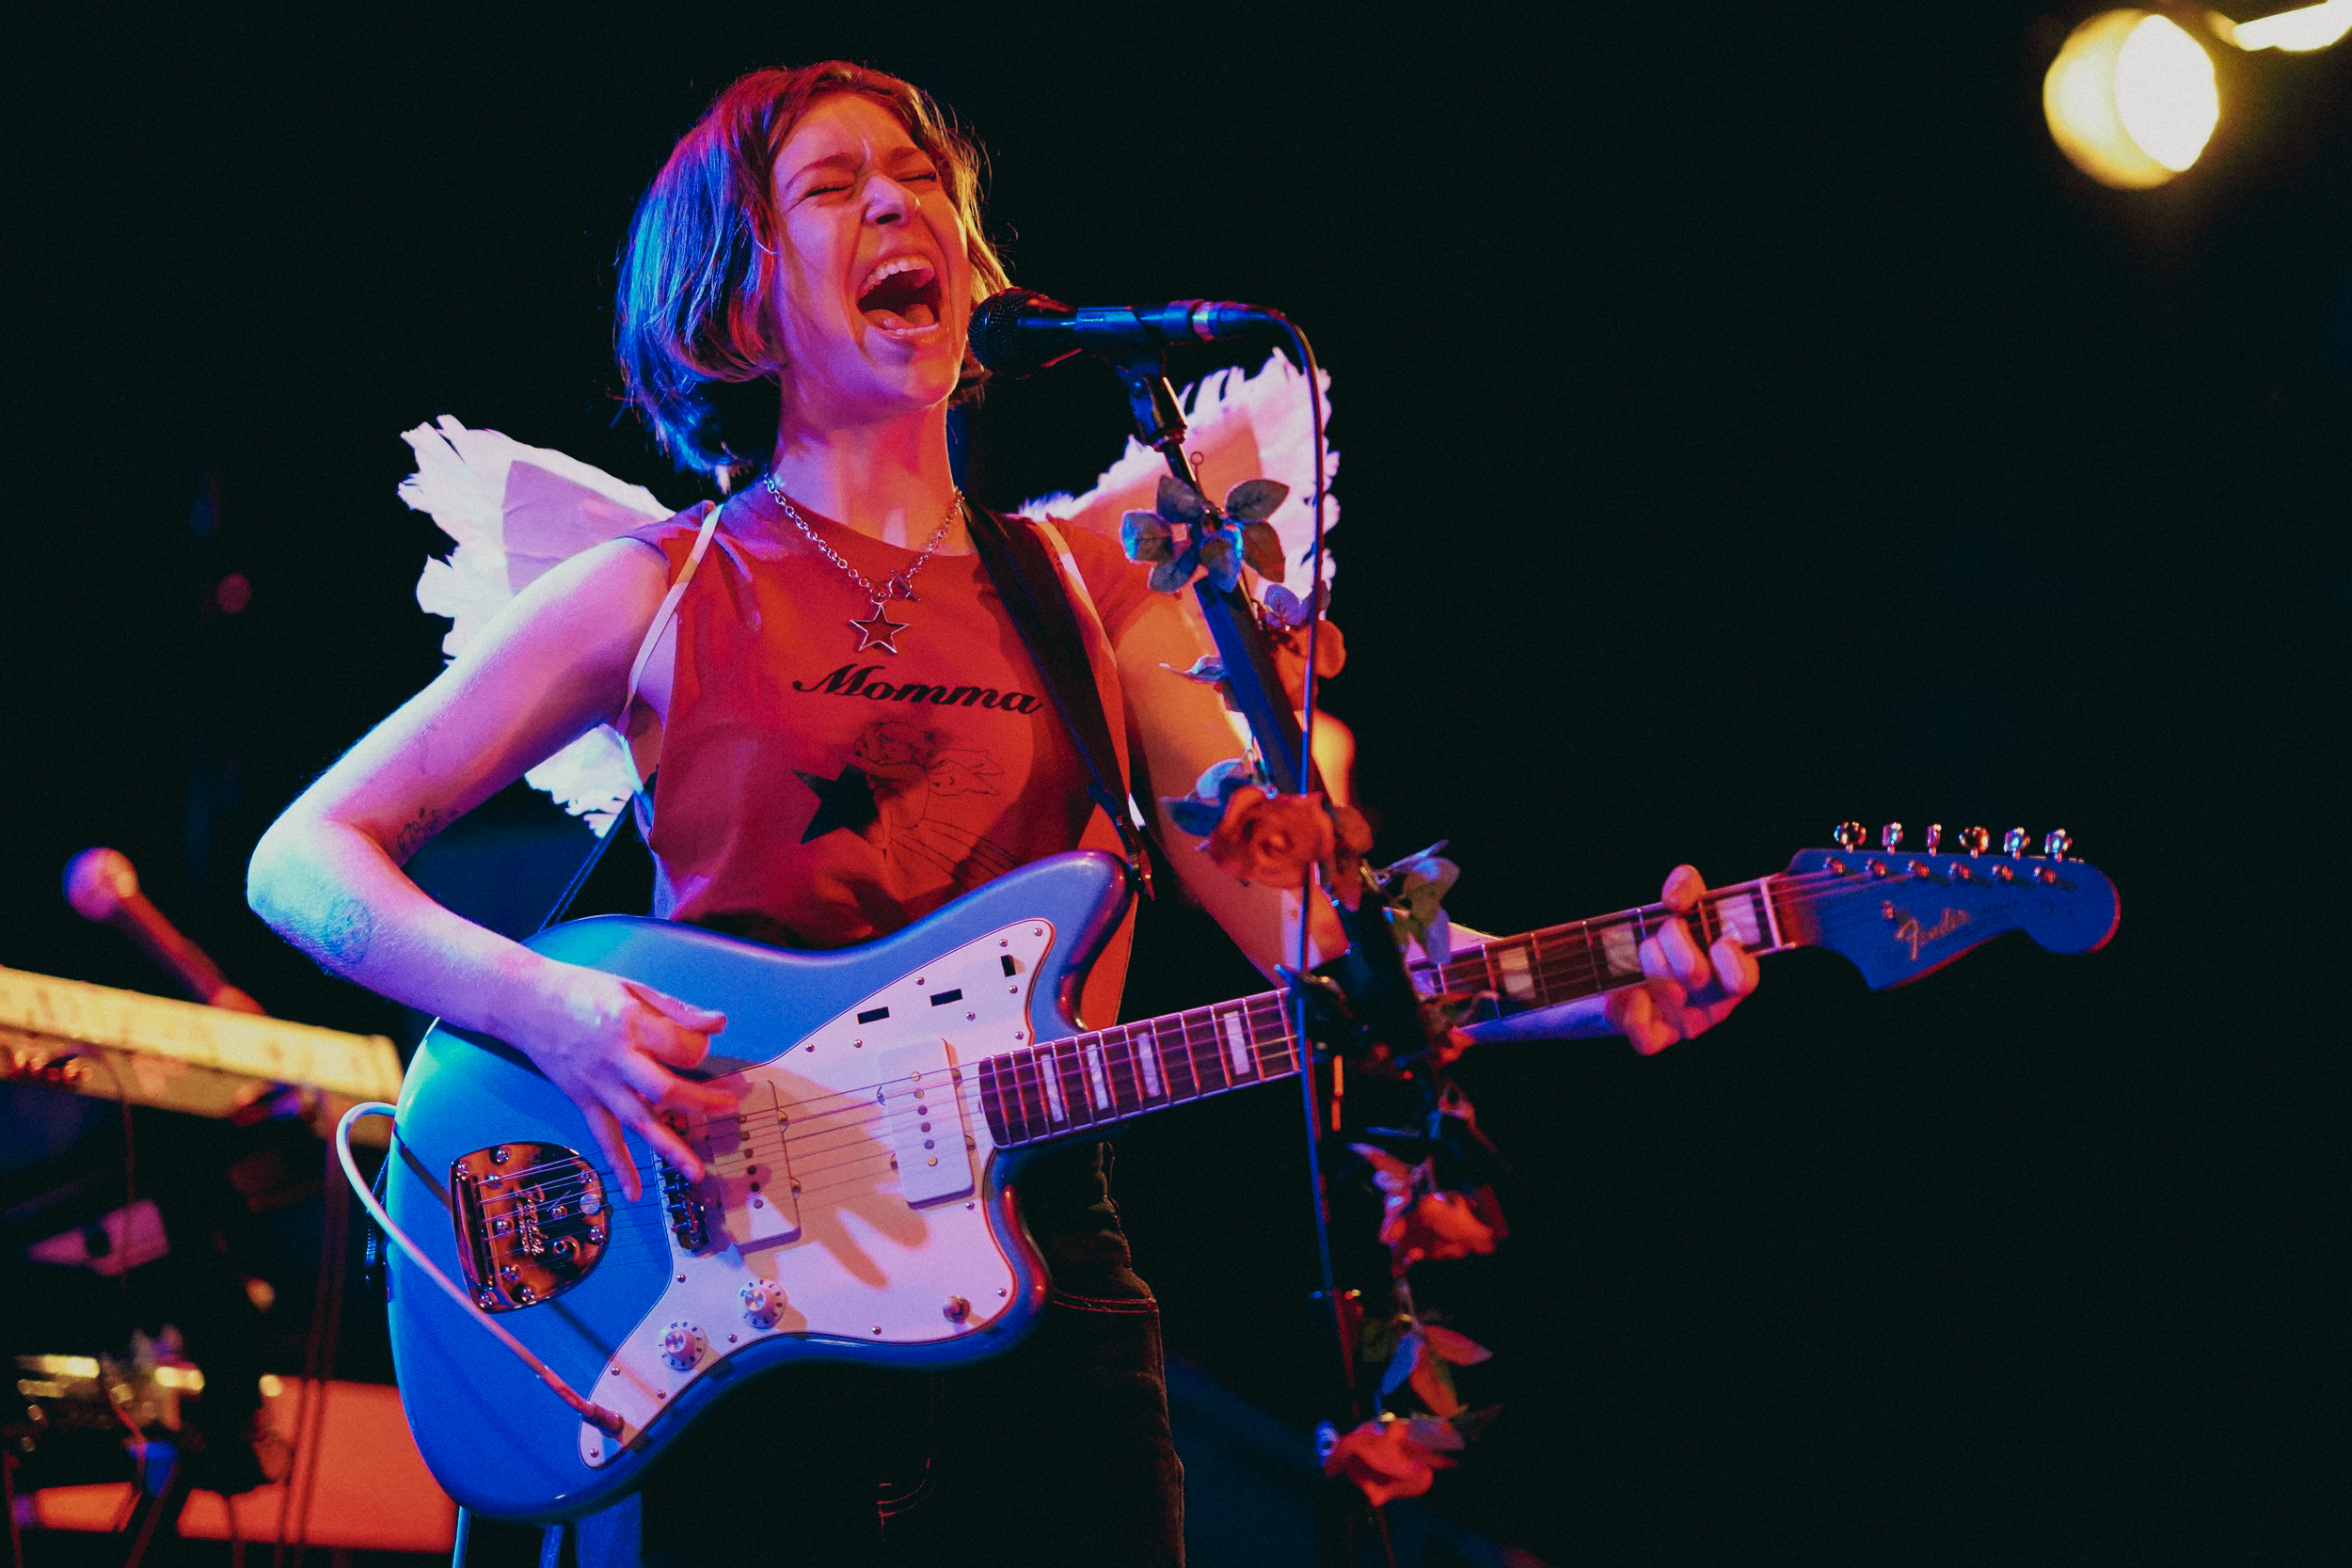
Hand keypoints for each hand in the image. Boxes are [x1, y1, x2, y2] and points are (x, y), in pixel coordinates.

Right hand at [514, 966, 734, 1200]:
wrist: (525, 1003)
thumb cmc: (581, 990)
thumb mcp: (632, 987)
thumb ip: (677, 1009)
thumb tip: (719, 1023)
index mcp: (632, 1025)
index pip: (682, 1047)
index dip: (702, 1046)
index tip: (703, 1043)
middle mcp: (616, 1059)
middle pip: (666, 1090)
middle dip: (703, 1103)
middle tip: (730, 1106)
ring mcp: (598, 1085)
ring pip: (639, 1122)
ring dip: (670, 1148)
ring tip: (697, 1172)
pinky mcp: (583, 1100)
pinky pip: (603, 1137)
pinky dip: (619, 1166)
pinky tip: (634, 1192)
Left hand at [1604, 864, 1760, 1054]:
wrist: (1617, 973)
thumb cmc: (1663, 937)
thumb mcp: (1682, 905)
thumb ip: (1688, 886)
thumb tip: (1675, 899)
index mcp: (1732, 974)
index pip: (1744, 980)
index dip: (1730, 958)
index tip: (1715, 937)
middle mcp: (1714, 1005)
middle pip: (1694, 973)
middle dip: (1670, 937)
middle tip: (1662, 930)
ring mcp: (1685, 1025)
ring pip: (1666, 990)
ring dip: (1647, 958)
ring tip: (1643, 950)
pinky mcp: (1654, 1039)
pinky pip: (1644, 1032)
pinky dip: (1632, 1007)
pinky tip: (1631, 990)